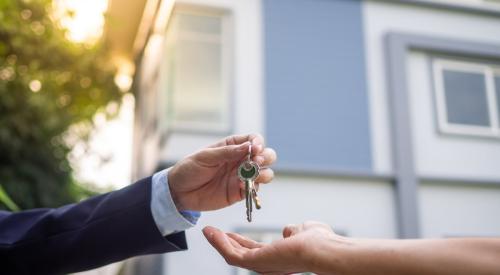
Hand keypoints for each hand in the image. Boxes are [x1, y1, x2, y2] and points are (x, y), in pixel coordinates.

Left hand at [168, 134, 276, 210]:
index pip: (254, 139)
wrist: (179, 192)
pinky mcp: (240, 192)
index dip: (258, 142)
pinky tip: (242, 187)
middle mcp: (241, 160)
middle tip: (257, 161)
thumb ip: (227, 152)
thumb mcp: (205, 157)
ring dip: (264, 173)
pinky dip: (254, 188)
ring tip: (253, 175)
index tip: (255, 148)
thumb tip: (248, 146)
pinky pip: (255, 189)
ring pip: (265, 172)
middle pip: (265, 155)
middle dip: (266, 157)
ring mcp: (242, 176)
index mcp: (232, 146)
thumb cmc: (189, 169)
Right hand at [203, 221, 348, 274]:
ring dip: (219, 242)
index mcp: (279, 258)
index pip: (255, 250)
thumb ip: (294, 231)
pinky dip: (219, 243)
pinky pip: (231, 254)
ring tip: (208, 231)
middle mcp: (268, 265)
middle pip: (240, 254)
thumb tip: (287, 229)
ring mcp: (260, 266)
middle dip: (225, 242)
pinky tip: (212, 232)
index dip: (241, 241)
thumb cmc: (322, 243)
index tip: (231, 233)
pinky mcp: (254, 263)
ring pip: (232, 255)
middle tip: (212, 232)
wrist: (323, 251)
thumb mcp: (303, 231)